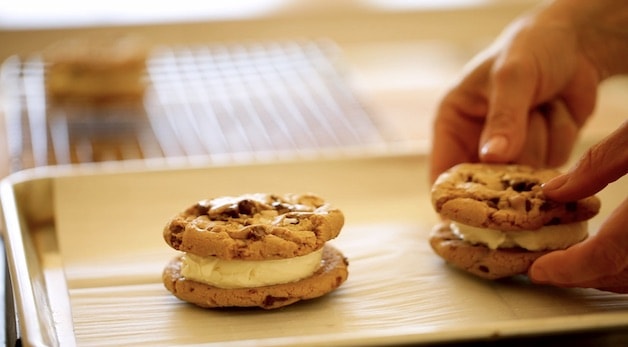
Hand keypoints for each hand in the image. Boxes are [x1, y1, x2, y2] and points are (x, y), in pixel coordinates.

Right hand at [430, 0, 627, 182]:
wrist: (576, 44)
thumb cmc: (530, 48)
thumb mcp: (511, 76)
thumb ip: (503, 117)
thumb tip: (492, 156)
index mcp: (453, 123)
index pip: (443, 173)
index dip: (454, 198)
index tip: (473, 213)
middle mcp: (476, 142)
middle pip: (486, 184)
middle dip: (510, 164)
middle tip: (525, 133)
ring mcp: (510, 151)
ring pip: (523, 176)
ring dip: (541, 140)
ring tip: (542, 104)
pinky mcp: (541, 154)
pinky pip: (551, 166)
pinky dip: (560, 139)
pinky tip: (557, 111)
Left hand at [528, 121, 627, 292]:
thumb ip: (599, 164)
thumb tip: (555, 192)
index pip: (607, 255)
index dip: (568, 269)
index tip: (539, 271)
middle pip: (621, 274)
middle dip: (581, 275)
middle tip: (548, 267)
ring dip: (605, 273)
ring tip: (573, 261)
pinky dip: (624, 265)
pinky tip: (610, 253)